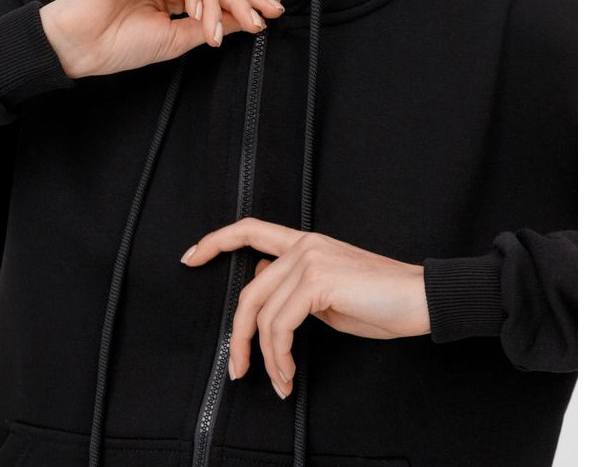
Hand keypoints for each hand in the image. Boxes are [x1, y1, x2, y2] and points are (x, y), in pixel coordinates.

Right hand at [39, 0, 284, 78]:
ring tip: (213, 30)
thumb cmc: (116, 46)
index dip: (244, 2)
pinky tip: (194, 10)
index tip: (272, 14)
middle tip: (257, 21)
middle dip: (239, 1)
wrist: (79, 47)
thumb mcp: (175, 39)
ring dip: (214, 1)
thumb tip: (245, 20)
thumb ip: (208, 25)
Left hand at [179, 217, 429, 399]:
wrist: (420, 299)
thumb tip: (266, 303)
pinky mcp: (318, 282)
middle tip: (238, 369)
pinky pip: (281, 325)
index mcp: (304, 242)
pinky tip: (290, 372)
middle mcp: (303, 245)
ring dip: (267, 357)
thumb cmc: (381, 300)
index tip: (190, 257)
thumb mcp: (330, 293)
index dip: (216, 240)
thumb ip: (297, 290)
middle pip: (249, 290)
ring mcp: (309, 260)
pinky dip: (280, 356)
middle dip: (238, 335)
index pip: (250, 229)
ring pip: (263, 314)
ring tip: (280, 381)